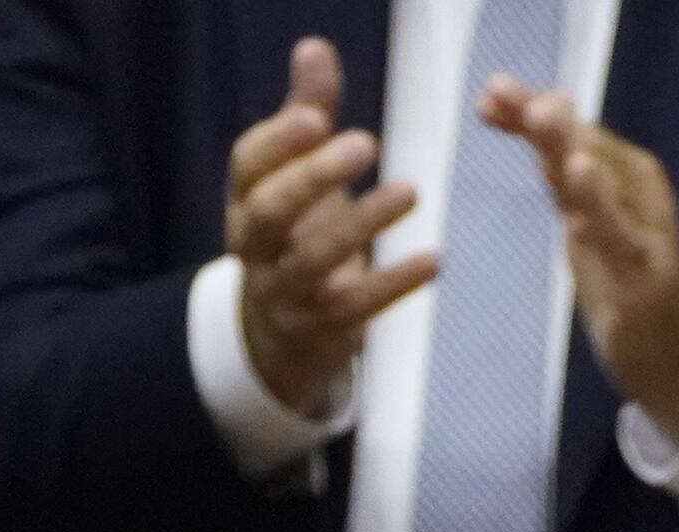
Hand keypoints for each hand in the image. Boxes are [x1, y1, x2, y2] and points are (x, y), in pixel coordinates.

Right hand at [227, 36, 433, 416]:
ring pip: (311, 261)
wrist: (281, 336)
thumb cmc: (295, 233)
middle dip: (313, 177)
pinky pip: (355, 308)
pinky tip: (433, 260)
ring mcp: (284, 293)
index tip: (316, 116)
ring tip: (411, 192)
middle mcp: (255, 248)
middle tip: (367, 142)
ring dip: (361, 225)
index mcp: (246, 201)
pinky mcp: (320, 330)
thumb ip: (307, 113)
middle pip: (269, 214)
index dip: (278, 142)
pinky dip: (394, 284)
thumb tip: (313, 48)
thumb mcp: (297, 174)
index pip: (249, 167)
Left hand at [480, 77, 678, 446]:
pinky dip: (606, 237)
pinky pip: (625, 258)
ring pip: (613, 202)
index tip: (487, 95)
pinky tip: (580, 226)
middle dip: (556, 132)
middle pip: (591, 155)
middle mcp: (639, 195)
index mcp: (622, 173)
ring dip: (588, 181)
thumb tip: (532, 106)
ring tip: (569, 160)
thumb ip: (557, 166)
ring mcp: (648, 239)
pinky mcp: (650, 286)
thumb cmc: (626, 270)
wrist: (677, 343)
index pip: (570, 133)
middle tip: (526, 107)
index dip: (530, 113)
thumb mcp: (583, 212)